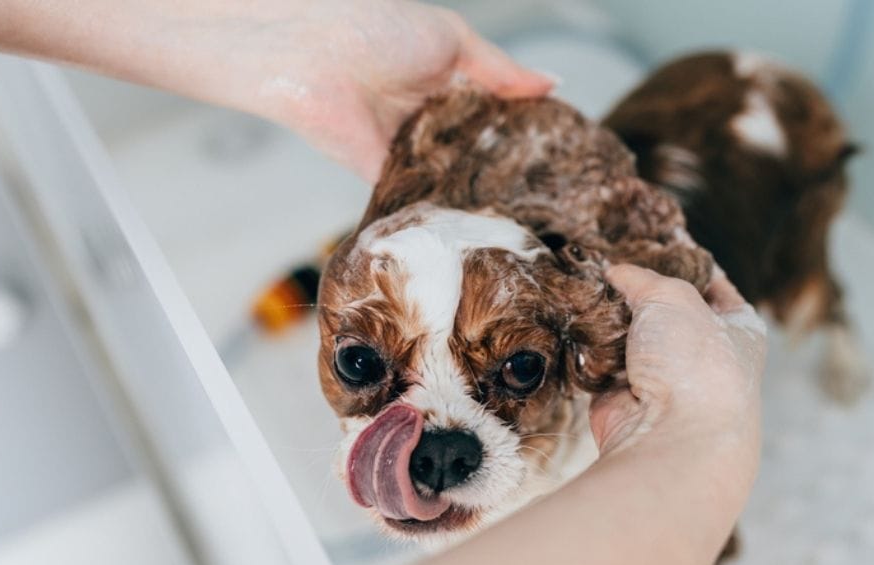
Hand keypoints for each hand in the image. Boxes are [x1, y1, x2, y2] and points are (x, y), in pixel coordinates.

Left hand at [157, 0, 553, 180]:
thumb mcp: (453, 39)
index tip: (564, 154)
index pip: (495, 112)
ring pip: (454, 178)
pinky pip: (422, 198)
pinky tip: (482, 225)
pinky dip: (446, 209)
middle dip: (508, 169)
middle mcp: (429, 118)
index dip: (526, 132)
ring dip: (480, 192)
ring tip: (529, 216)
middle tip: (554, 194)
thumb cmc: (374, 29)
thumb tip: (554, 84)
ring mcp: (408, 150)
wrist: (309, 56)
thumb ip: (502, 70)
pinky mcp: (385, 178)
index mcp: (447, 80)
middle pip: (478, 150)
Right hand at [589, 265, 766, 473]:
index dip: (688, 263)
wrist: (672, 437)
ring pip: (630, 337)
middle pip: (666, 312)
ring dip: (611, 321)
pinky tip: (580, 326)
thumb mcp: (674, 297)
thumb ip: (643, 278)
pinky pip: (603, 364)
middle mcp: (704, 357)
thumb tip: (616, 271)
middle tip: (611, 266)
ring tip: (590, 291)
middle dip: (639, 293)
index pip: (715, 286)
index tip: (658, 243)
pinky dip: (591, 350)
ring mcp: (663, 380)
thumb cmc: (695, 363)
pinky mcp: (625, 399)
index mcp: (738, 330)